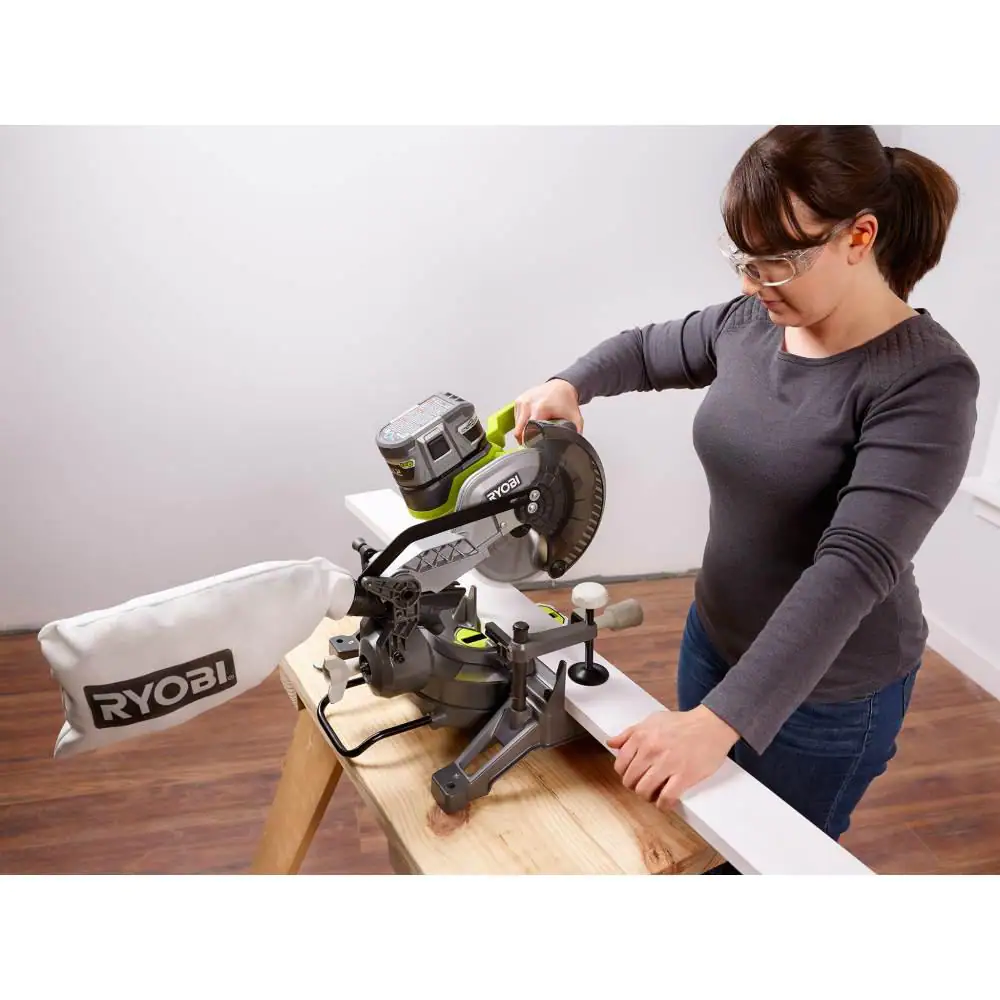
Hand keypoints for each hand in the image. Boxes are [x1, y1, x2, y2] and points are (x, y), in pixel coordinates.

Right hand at [513, 379, 581, 442]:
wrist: (561, 386)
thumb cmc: (566, 401)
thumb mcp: (575, 418)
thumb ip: (575, 433)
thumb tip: (573, 445)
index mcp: (540, 408)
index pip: (528, 432)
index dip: (530, 442)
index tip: (535, 447)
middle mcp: (528, 403)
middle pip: (519, 430)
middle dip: (525, 440)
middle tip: (534, 443)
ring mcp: (521, 401)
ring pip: (517, 426)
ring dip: (523, 431)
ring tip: (535, 428)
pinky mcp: (518, 401)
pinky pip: (516, 419)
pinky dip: (522, 423)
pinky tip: (532, 421)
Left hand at [607, 706, 738, 811]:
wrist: (711, 725)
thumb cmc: (683, 723)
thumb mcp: (652, 720)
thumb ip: (629, 733)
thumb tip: (611, 743)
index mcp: (641, 736)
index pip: (620, 765)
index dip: (625, 774)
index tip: (632, 775)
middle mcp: (651, 750)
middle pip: (630, 781)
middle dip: (635, 786)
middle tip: (644, 785)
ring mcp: (667, 764)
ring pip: (644, 791)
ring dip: (647, 796)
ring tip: (654, 793)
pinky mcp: (684, 776)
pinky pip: (666, 798)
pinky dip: (663, 804)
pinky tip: (665, 801)